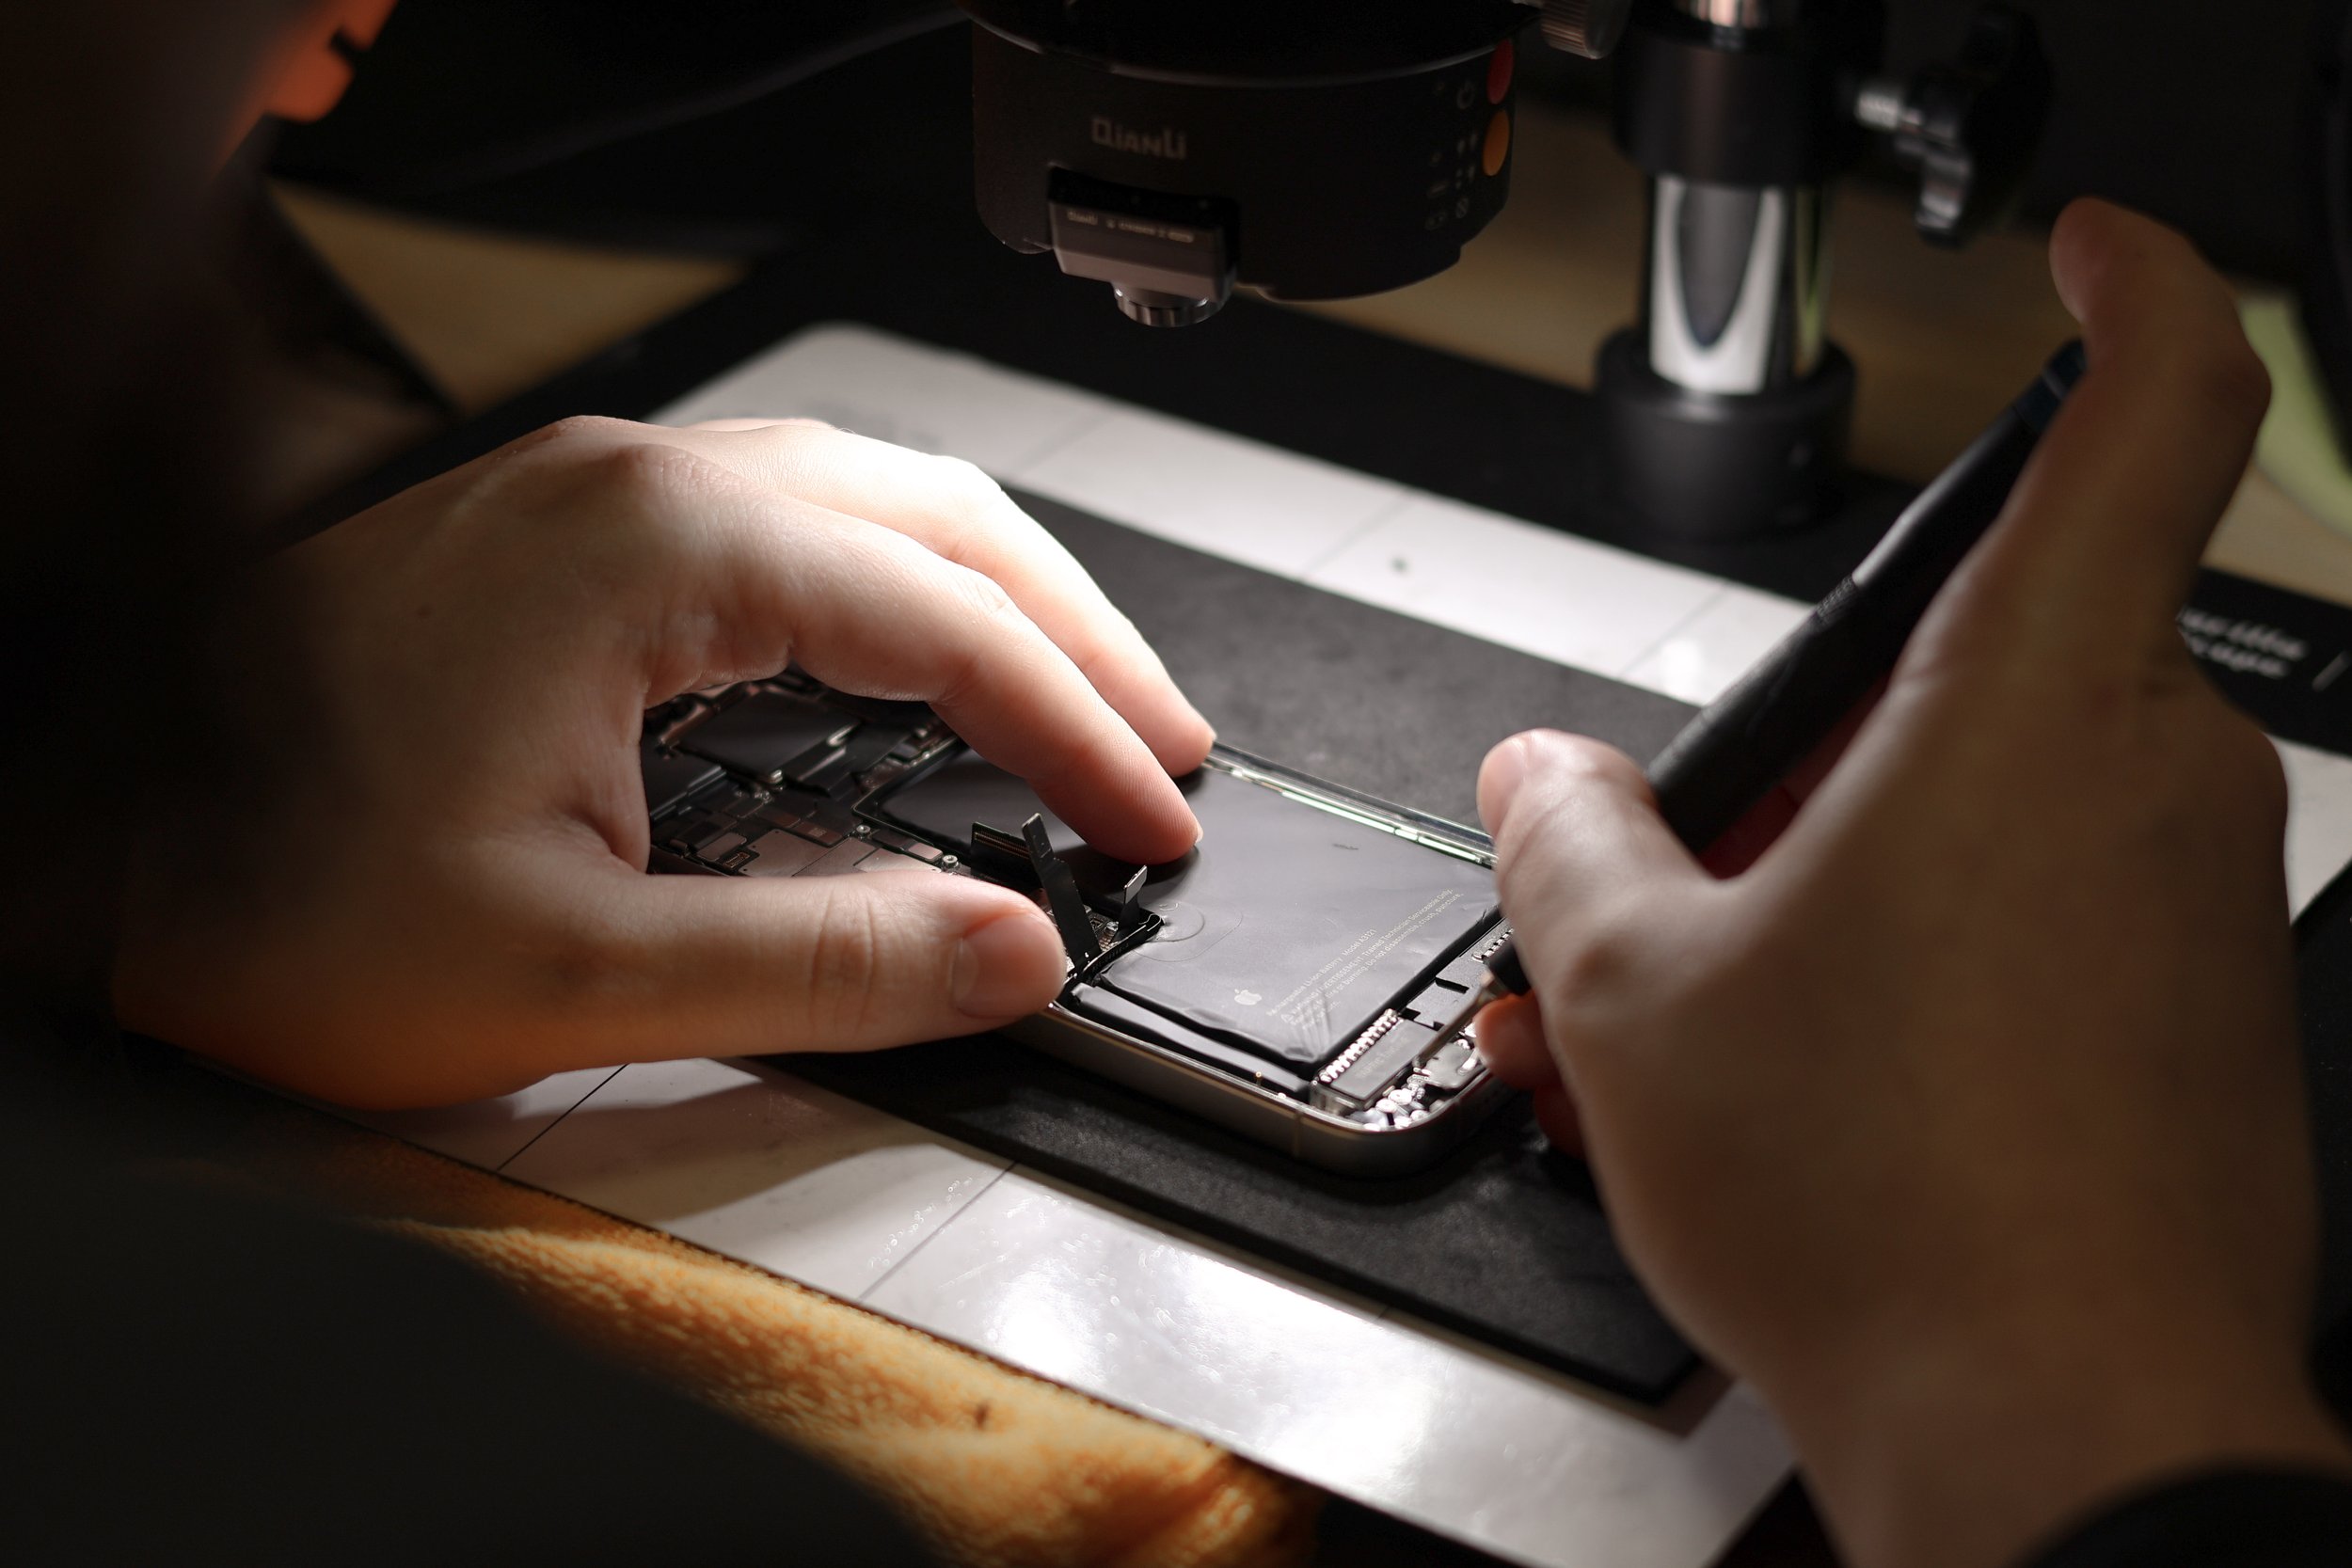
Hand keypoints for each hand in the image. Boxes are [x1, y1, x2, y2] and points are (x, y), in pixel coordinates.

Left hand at [114, 417, 1211, 1106]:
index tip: (1154, 820)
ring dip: (992, 597)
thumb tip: (1013, 951)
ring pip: (865, 499)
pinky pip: (784, 525)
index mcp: (654, 550)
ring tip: (1080, 697)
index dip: (1080, 728)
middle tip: (1164, 744)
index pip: (948, 621)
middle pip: (935, 515)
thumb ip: (826, 967)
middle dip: (1075, 631)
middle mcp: (630, 485)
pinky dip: (892, 594)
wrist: (84, 850)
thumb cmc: (269, 897)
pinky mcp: (557, 540)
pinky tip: (917, 666)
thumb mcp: (571, 975)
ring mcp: (588, 497)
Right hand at [1477, 200, 2351, 1567]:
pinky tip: (1793, 1085)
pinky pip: (2037, 926)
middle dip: (1811, 756)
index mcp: (2026, 710)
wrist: (2066, 1440)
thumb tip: (1542, 781)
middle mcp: (2149, 783)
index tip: (2091, 263)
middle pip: (1975, 672)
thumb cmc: (1891, 1210)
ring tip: (1685, 1025)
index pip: (2156, 409)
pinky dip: (1909, 967)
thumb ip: (1567, 843)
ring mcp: (2191, 909)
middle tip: (1682, 871)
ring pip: (1987, 817)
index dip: (2131, 296)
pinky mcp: (2200, 1021)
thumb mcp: (1633, 997)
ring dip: (1829, 883)